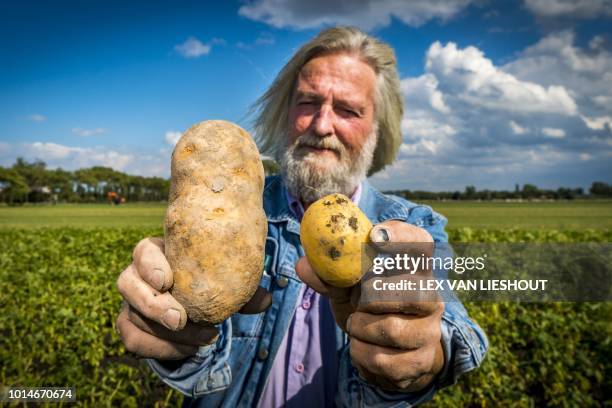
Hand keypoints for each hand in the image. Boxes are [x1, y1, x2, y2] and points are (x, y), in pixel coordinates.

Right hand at [116, 237, 270, 359]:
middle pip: (127, 284)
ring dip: (164, 334)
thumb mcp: (226, 282)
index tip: (168, 281)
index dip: (150, 265)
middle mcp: (137, 275)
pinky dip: (161, 349)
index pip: (143, 251)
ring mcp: (131, 301)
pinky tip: (189, 350)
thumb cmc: (209, 282)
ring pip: (131, 317)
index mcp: (158, 253)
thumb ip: (244, 290)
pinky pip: (134, 340)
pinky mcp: (130, 325)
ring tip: (202, 339)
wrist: (193, 304)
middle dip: (153, 304)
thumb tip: (266, 300)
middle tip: (180, 320)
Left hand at [296, 220, 444, 391]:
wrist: (389, 351)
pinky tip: (363, 347)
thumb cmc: (368, 307)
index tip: (374, 236)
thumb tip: (303, 265)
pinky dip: (362, 354)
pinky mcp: (421, 360)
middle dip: (369, 297)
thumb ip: (330, 275)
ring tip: (356, 325)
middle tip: (357, 300)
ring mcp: (429, 330)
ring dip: (360, 328)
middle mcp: (432, 296)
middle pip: (407, 289)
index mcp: (416, 268)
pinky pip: (383, 359)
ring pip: (391, 328)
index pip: (420, 242)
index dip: (401, 237)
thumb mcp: (348, 287)